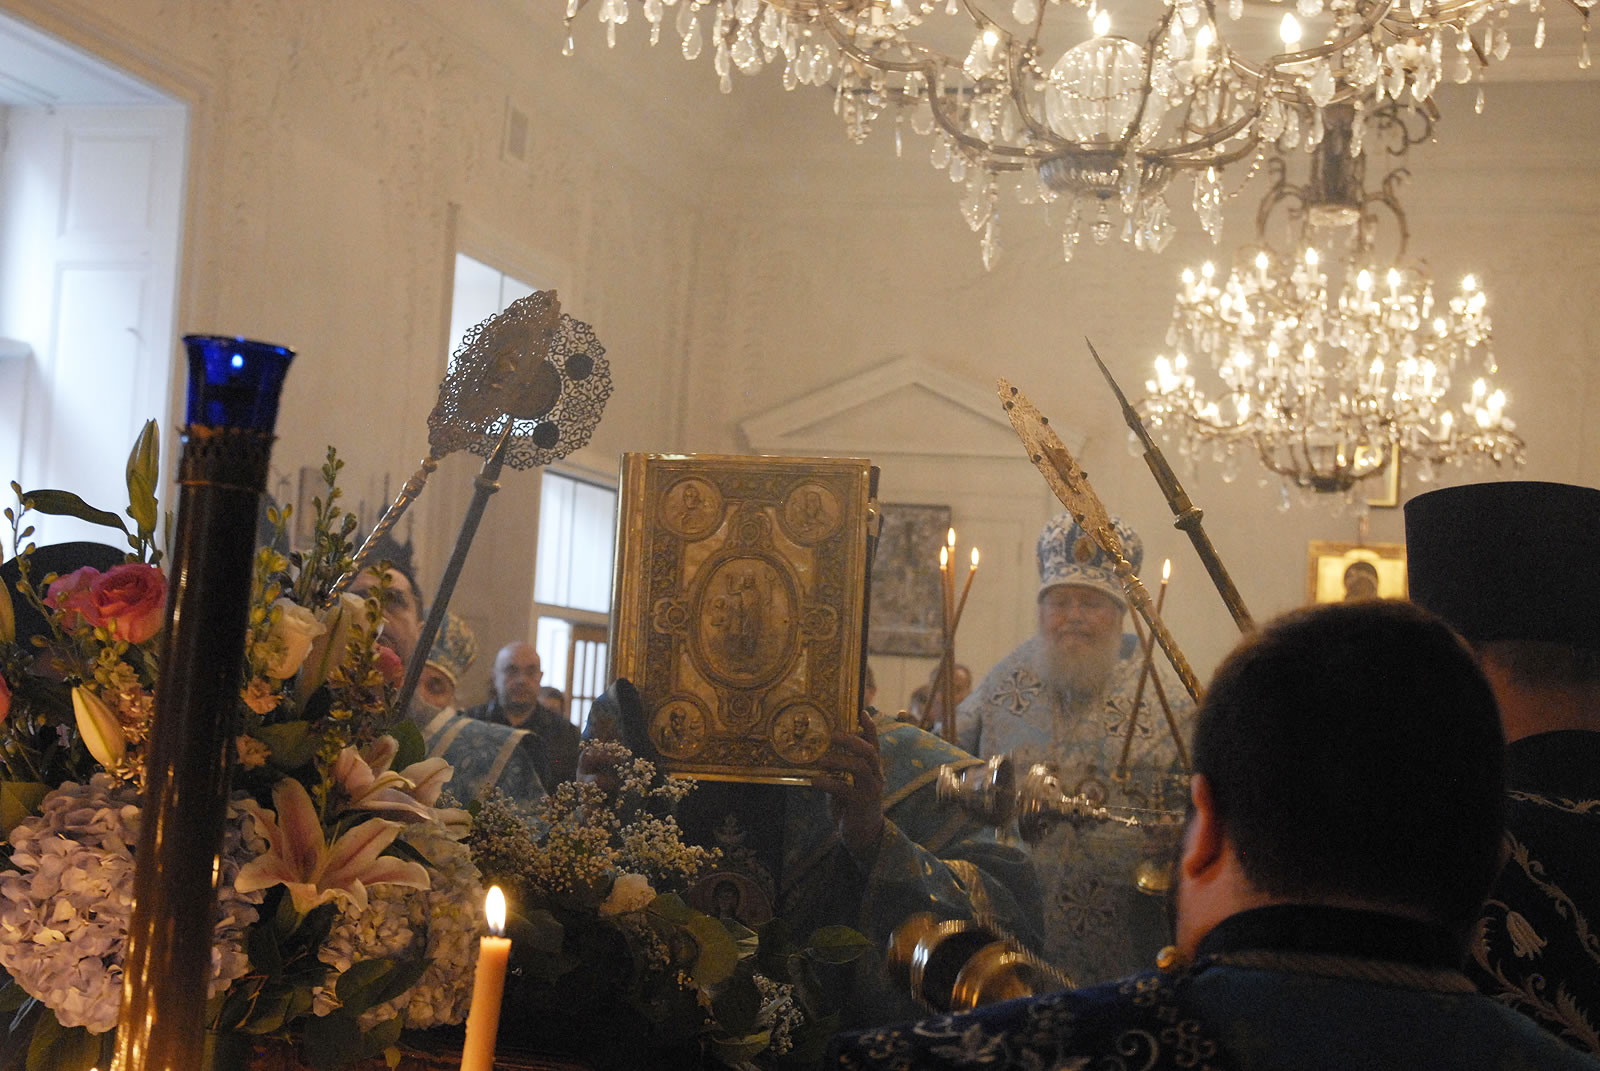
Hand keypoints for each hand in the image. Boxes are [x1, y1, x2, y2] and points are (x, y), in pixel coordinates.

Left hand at [812, 708, 886, 864]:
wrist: (862, 835)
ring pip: (861, 767)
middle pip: (870, 751)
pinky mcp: (862, 804)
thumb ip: (840, 769)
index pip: (874, 743)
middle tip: (834, 734)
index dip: (869, 727)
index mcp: (873, 769)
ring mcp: (871, 790)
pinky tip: (815, 780)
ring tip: (822, 759)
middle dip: (852, 740)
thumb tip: (820, 751)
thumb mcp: (846, 783)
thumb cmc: (851, 805)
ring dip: (840, 760)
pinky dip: (829, 783)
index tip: (861, 711)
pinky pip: (846, 789)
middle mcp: (876, 776)